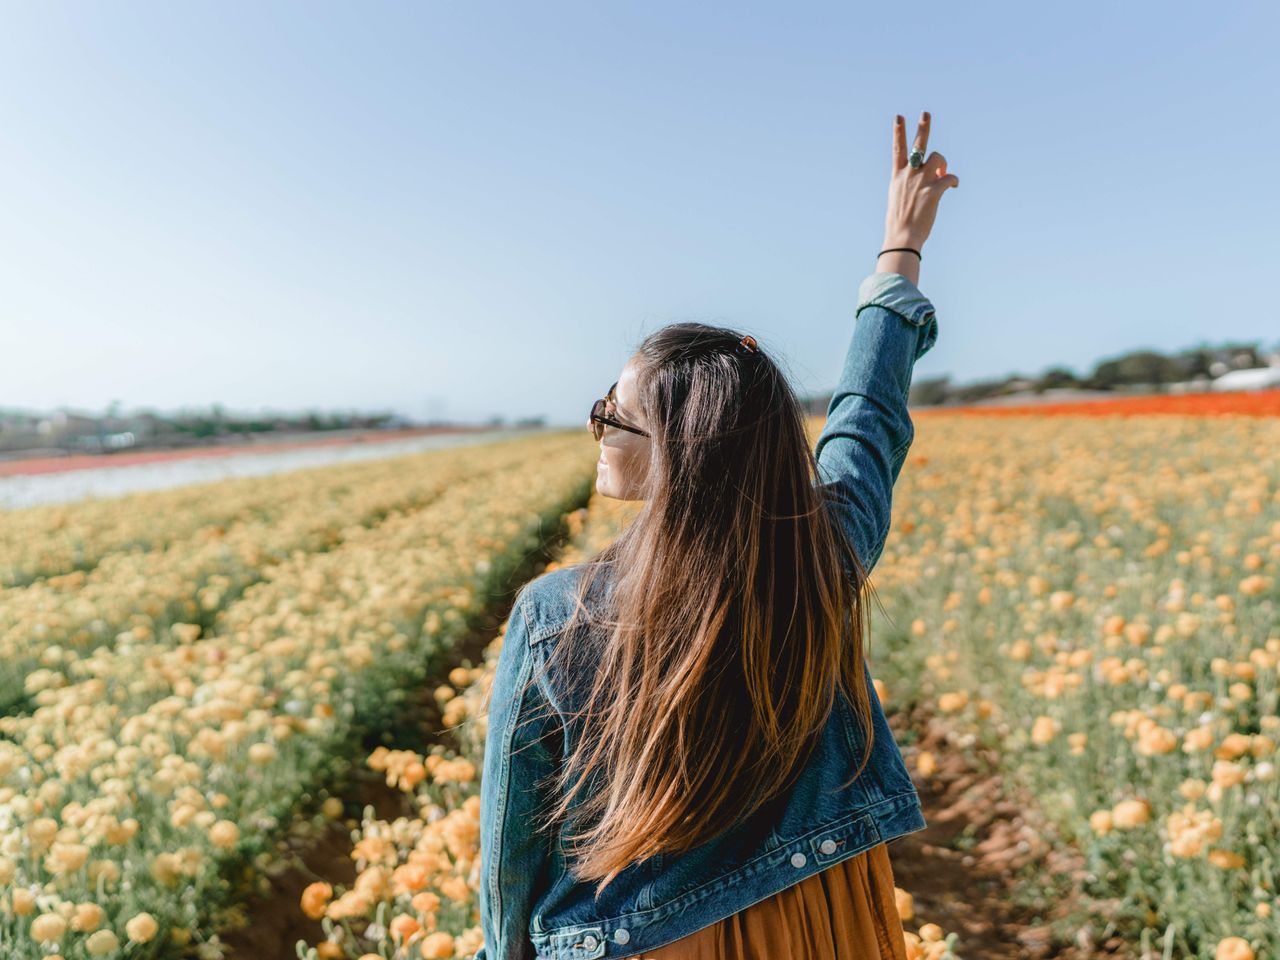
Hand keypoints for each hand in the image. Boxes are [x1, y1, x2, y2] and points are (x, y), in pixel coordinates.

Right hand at [882, 111, 958, 250]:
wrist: (902, 238)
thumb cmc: (899, 221)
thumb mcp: (897, 197)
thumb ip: (910, 183)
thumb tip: (930, 176)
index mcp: (897, 176)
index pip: (897, 149)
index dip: (898, 131)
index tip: (899, 117)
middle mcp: (909, 174)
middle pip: (918, 145)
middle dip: (923, 128)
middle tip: (926, 113)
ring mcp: (921, 182)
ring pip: (938, 158)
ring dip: (943, 163)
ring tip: (942, 173)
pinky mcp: (934, 191)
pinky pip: (950, 177)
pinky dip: (953, 180)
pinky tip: (953, 186)